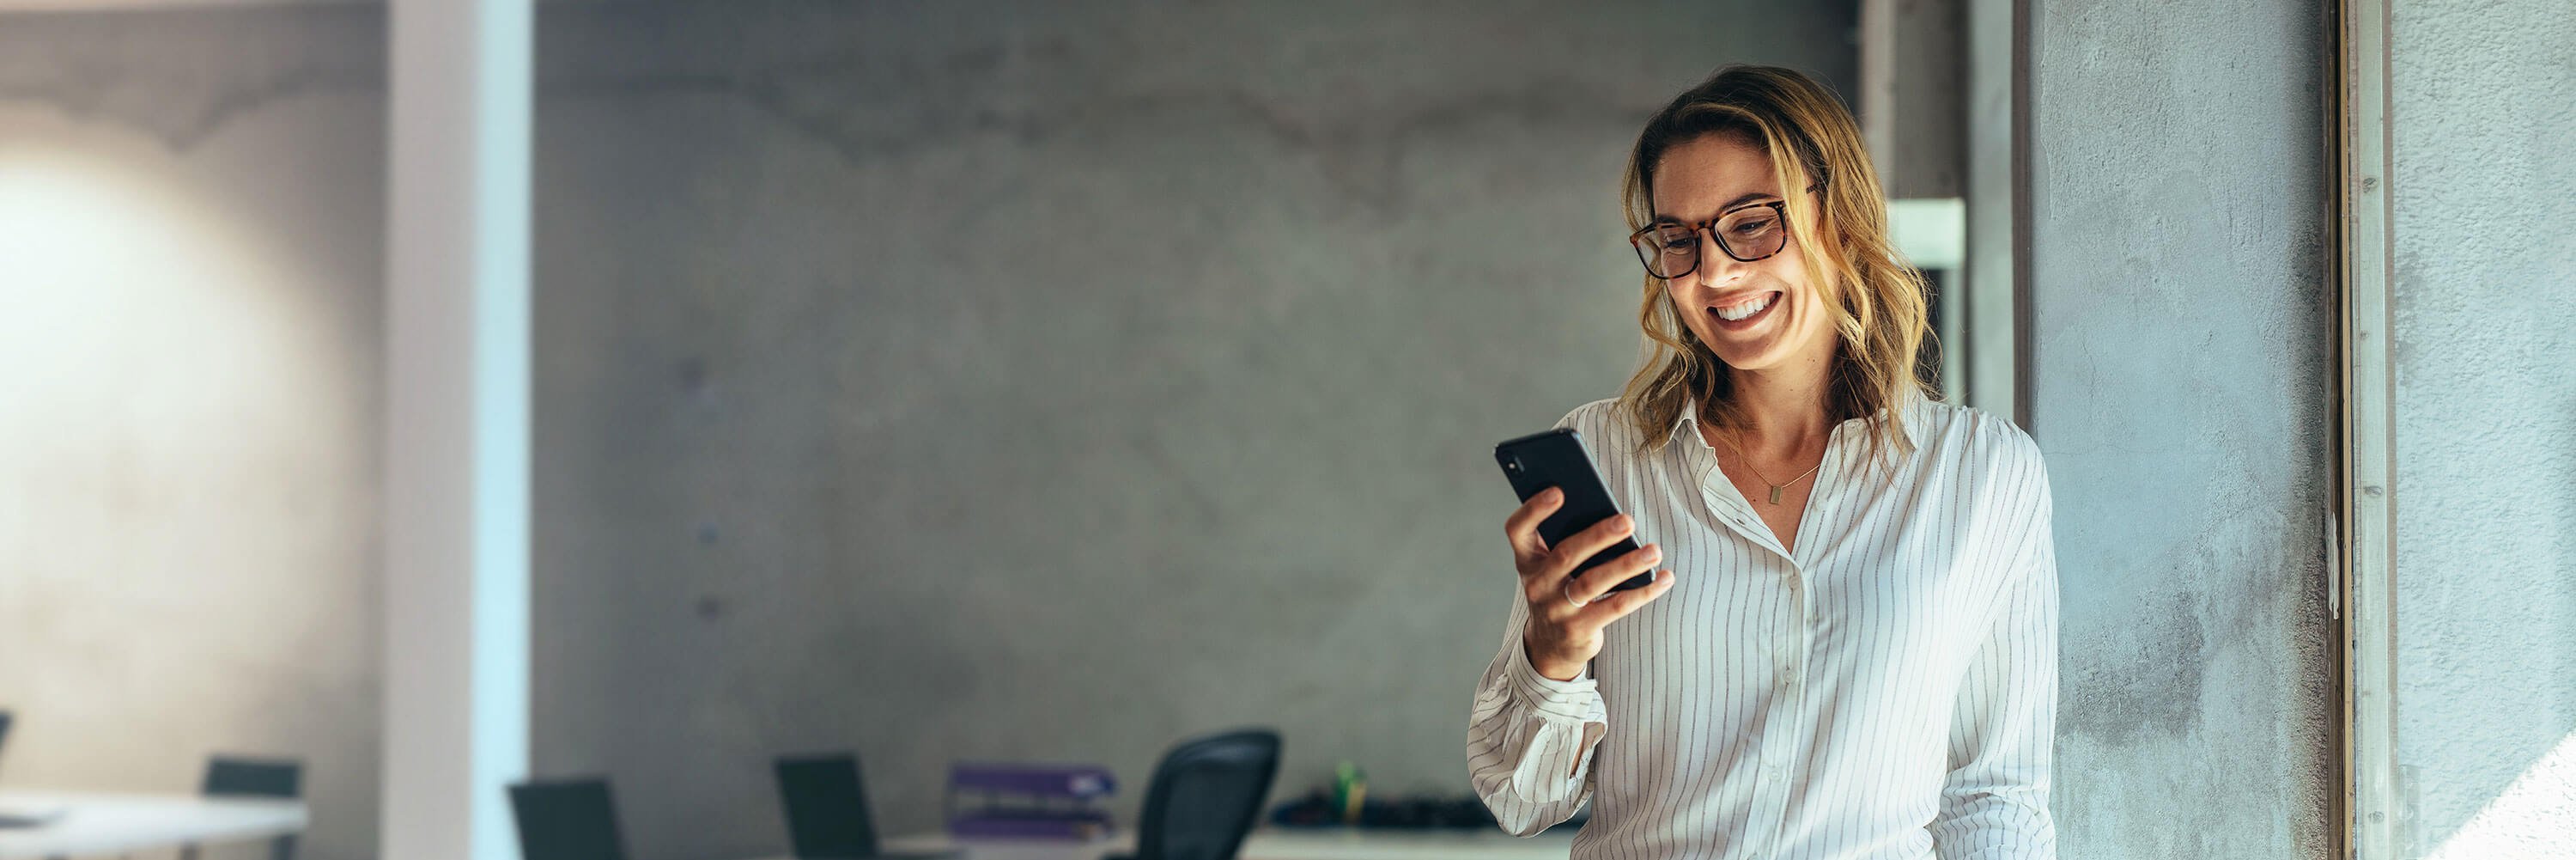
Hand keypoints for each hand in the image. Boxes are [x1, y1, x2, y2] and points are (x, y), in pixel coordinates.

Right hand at [1505, 487, 1677, 681]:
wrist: (1550, 645)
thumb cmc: (1559, 590)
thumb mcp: (1552, 567)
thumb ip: (1569, 541)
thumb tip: (1614, 519)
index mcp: (1528, 559)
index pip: (1518, 530)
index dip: (1534, 510)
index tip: (1558, 491)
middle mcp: (1537, 584)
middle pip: (1566, 554)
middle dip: (1599, 535)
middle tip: (1628, 521)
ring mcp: (1556, 609)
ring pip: (1593, 582)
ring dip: (1627, 565)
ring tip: (1654, 551)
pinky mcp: (1579, 629)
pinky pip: (1615, 607)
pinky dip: (1643, 591)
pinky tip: (1664, 578)